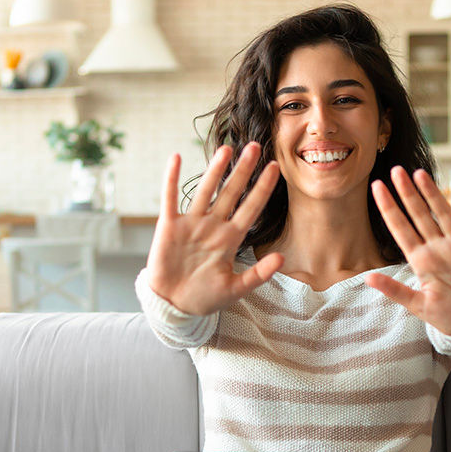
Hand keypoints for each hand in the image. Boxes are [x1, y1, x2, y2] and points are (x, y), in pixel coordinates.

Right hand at [145, 142, 283, 315]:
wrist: (174, 304)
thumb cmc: (205, 297)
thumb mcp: (235, 289)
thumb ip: (258, 275)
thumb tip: (282, 258)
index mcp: (230, 239)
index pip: (251, 208)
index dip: (262, 189)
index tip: (275, 168)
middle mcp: (213, 226)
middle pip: (231, 193)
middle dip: (243, 171)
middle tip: (254, 147)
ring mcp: (191, 224)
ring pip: (205, 191)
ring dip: (214, 171)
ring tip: (226, 149)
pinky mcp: (169, 226)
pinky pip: (170, 198)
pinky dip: (171, 179)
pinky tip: (175, 157)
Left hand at [365, 166, 450, 335]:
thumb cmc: (449, 319)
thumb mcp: (418, 305)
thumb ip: (395, 290)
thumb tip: (367, 279)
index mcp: (420, 261)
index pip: (400, 228)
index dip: (389, 208)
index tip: (376, 188)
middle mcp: (437, 249)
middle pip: (418, 215)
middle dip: (406, 193)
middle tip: (395, 170)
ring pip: (442, 212)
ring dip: (431, 193)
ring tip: (419, 172)